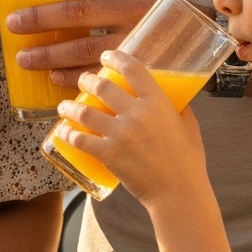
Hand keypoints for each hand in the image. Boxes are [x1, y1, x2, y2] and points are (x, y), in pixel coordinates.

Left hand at [4, 0, 164, 93]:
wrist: (211, 39)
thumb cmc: (162, 15)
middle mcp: (137, 9)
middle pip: (79, 12)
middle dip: (41, 19)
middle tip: (13, 24)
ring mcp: (140, 40)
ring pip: (85, 47)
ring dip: (50, 53)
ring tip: (25, 58)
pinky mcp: (142, 68)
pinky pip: (100, 73)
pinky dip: (73, 76)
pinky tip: (54, 77)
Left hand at [52, 49, 212, 211]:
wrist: (179, 194)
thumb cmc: (187, 161)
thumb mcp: (189, 126)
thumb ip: (179, 107)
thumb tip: (173, 94)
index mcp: (158, 102)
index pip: (132, 68)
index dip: (115, 58)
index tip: (105, 57)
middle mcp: (138, 113)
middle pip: (101, 86)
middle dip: (86, 80)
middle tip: (82, 82)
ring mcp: (121, 134)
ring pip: (84, 111)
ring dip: (69, 106)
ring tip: (64, 106)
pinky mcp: (109, 154)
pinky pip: (79, 139)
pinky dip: (67, 133)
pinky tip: (62, 130)